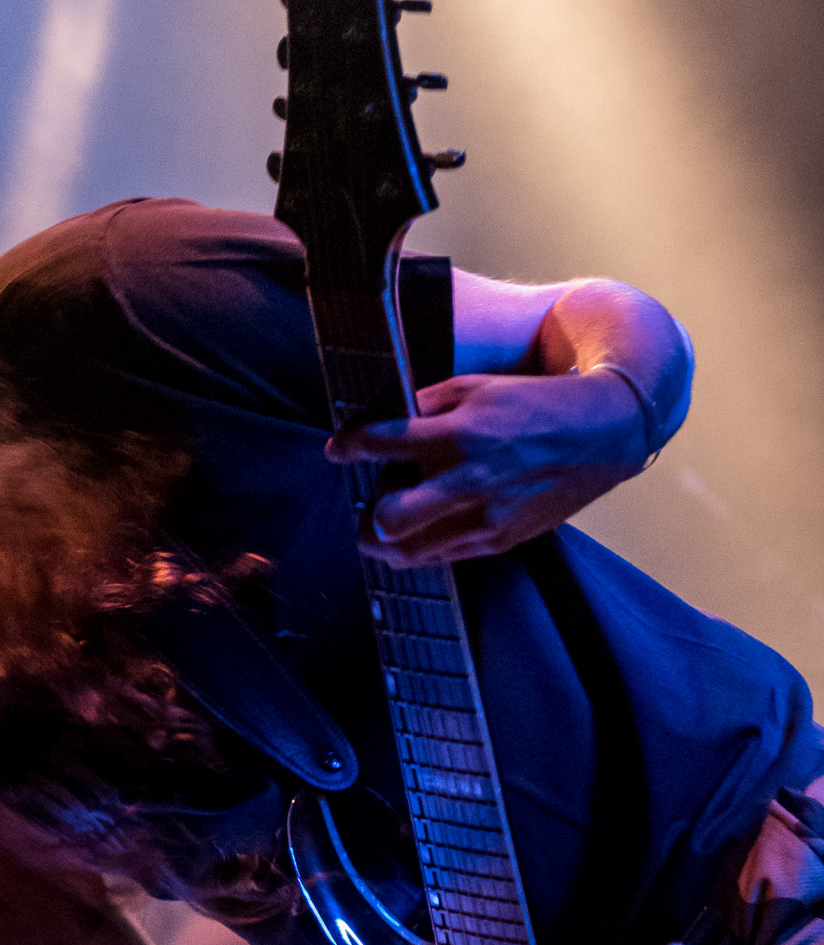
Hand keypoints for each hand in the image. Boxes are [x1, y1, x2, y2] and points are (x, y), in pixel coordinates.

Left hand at [324, 368, 646, 566]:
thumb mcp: (481, 387)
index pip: (386, 442)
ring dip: (384, 540)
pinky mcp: (502, 539)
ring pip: (408, 550)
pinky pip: (441, 556)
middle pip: (391, 517)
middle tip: (366, 502)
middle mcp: (473, 478)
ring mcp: (488, 515)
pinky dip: (419, 547)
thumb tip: (386, 420)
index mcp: (465, 432)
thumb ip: (430, 404)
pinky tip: (417, 533)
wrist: (605, 433)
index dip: (351, 445)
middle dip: (367, 513)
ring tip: (382, 526)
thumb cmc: (538, 405)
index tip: (340, 449)